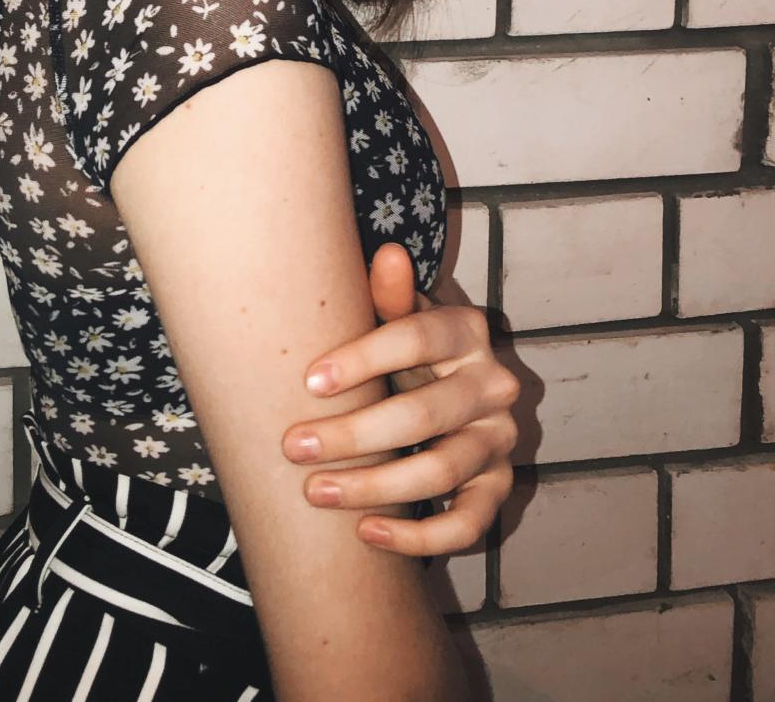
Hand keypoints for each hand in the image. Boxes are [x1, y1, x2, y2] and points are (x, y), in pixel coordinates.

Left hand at [281, 242, 519, 556]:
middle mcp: (493, 384)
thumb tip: (388, 254)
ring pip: (441, 470)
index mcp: (467, 330)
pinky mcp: (498, 487)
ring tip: (315, 492)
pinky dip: (420, 537)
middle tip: (293, 446)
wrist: (443, 387)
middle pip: (424, 413)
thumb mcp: (398, 316)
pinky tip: (366, 533)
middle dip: (353, 434)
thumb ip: (389, 295)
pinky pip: (469, 524)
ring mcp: (499, 439)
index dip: (363, 359)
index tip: (307, 381)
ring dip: (374, 487)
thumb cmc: (404, 349)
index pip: (417, 338)